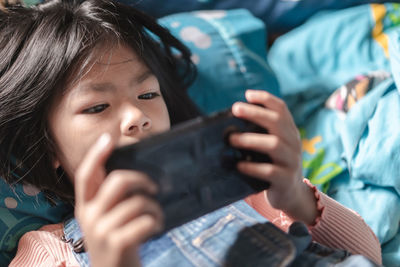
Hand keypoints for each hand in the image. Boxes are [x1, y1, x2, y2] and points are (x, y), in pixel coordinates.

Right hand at [74, 133, 162, 266]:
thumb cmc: (117, 243)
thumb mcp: (106, 220)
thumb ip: (112, 200)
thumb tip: (135, 175)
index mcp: (85, 207)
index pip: (86, 175)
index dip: (96, 154)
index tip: (109, 138)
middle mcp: (88, 216)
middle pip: (118, 181)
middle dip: (142, 179)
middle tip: (155, 187)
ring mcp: (101, 231)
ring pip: (137, 202)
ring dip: (154, 207)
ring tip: (157, 216)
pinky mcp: (116, 244)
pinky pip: (145, 221)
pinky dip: (156, 222)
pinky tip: (156, 227)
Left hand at [229, 90, 317, 224]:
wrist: (292, 195)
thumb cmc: (274, 166)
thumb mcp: (272, 147)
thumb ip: (260, 133)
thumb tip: (230, 121)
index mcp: (289, 132)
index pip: (282, 109)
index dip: (265, 99)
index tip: (247, 94)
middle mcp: (293, 143)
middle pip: (277, 122)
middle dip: (255, 113)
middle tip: (236, 109)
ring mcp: (291, 161)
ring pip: (274, 144)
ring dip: (250, 140)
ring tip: (231, 139)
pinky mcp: (285, 180)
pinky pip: (270, 171)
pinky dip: (252, 167)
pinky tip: (239, 165)